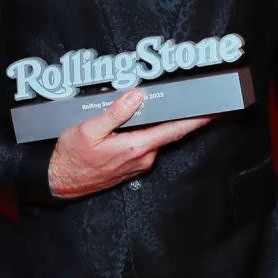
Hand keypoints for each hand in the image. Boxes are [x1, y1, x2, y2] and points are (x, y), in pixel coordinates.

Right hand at [48, 89, 214, 198]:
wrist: (60, 181)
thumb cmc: (72, 157)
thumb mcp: (89, 129)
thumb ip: (115, 113)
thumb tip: (136, 97)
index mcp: (136, 147)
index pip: (175, 130)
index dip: (198, 119)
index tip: (217, 111)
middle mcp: (143, 157)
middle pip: (168, 130)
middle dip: (180, 114)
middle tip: (192, 97)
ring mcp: (139, 163)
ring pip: (155, 136)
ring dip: (157, 122)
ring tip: (152, 105)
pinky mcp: (132, 164)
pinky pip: (146, 142)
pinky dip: (146, 131)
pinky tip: (135, 122)